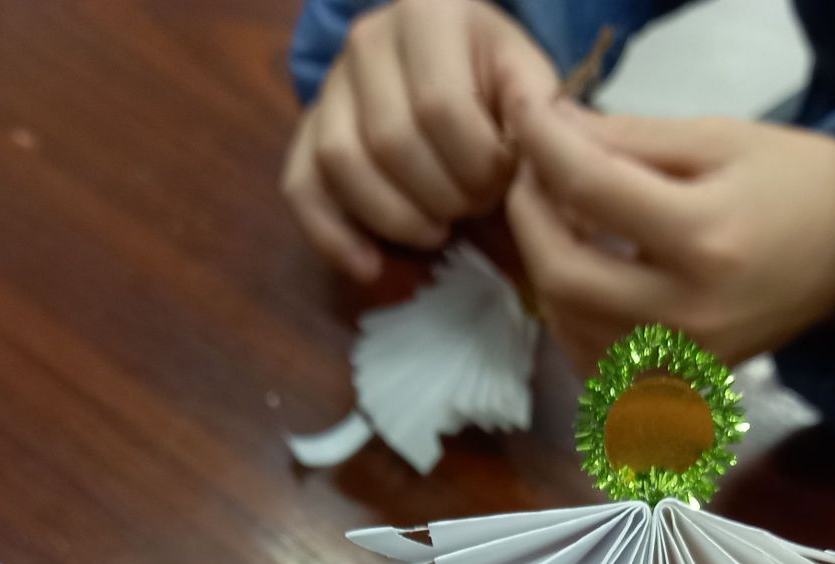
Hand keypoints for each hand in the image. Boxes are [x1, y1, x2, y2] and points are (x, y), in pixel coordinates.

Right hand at [282, 0, 556, 280]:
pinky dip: (331, 236)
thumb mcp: (526, 74)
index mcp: (426, 14)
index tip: (504, 181)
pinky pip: (300, 187)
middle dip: (443, 195)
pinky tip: (369, 267)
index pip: (441, 108)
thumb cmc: (493, 76)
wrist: (447, 63)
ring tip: (438, 230)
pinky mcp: (307, 132)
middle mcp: (366, 42)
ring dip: (396, 219)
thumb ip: (534, 105)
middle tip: (475, 207)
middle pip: (391, 142)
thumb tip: (533, 144)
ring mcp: (330, 87)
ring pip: (342, 165)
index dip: (478, 164)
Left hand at [508, 99, 834, 370]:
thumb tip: (551, 130)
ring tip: (561, 219)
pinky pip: (592, 364)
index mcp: (705, 239)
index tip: (526, 120)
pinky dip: (570, 319)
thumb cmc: (795, 184)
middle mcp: (688, 314)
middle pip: (561, 274)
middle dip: (528, 216)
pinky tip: (586, 276)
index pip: (590, 190)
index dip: (543, 148)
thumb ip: (629, 139)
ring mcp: (681, 360)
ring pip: (567, 323)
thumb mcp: (719, 139)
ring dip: (545, 266)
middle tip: (531, 176)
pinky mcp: (679, 385)